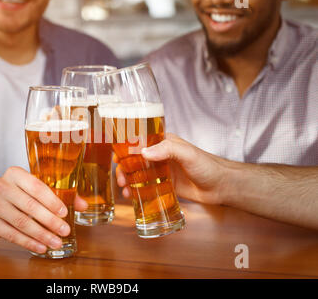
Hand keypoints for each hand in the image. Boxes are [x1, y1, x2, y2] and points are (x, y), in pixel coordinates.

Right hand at [0, 167, 87, 253]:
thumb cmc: (19, 193)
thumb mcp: (36, 188)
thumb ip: (61, 193)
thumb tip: (83, 205)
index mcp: (15, 173)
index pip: (36, 186)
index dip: (51, 201)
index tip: (64, 213)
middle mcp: (1, 185)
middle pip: (29, 206)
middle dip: (50, 221)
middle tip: (64, 231)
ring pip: (20, 222)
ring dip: (41, 235)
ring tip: (56, 242)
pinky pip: (10, 234)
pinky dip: (28, 242)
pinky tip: (40, 246)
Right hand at [116, 133, 236, 204]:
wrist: (222, 187)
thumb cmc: (208, 165)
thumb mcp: (187, 154)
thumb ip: (167, 149)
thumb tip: (144, 152)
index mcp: (163, 142)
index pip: (139, 141)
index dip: (125, 148)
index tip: (116, 157)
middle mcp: (160, 155)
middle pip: (135, 160)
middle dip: (124, 168)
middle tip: (121, 179)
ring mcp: (161, 171)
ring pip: (138, 174)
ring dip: (128, 180)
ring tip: (124, 189)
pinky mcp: (164, 185)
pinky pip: (146, 187)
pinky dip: (136, 190)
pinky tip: (131, 196)